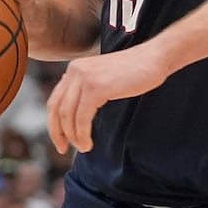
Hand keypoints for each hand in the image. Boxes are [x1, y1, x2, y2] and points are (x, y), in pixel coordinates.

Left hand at [47, 44, 173, 154]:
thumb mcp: (104, 78)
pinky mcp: (95, 87)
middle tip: (63, 149)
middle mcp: (75, 71)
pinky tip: (88, 143)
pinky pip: (82, 117)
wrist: (154, 58)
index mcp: (75, 69)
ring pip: (68, 115)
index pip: (55, 100)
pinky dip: (83, 134)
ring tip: (83, 147)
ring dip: (73, 136)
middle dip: (57, 132)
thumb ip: (88, 89)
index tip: (60, 140)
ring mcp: (84, 78)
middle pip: (56, 108)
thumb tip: (75, 112)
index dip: (54, 123)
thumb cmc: (135, 71)